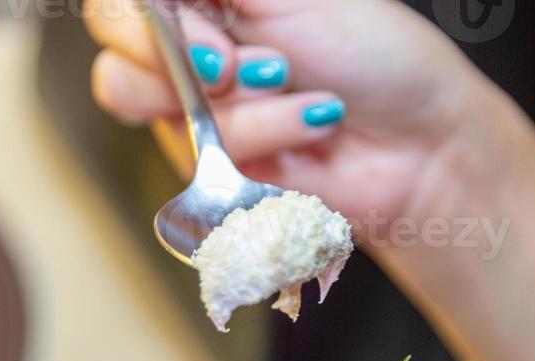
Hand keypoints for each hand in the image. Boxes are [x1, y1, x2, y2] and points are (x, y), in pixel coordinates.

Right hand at [86, 0, 504, 225]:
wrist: (419, 143)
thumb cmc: (374, 53)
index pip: (121, 3)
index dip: (142, 17)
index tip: (209, 32)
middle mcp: (189, 50)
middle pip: (115, 55)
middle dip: (179, 59)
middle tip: (240, 65)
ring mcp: (195, 113)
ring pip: (148, 108)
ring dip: (236, 102)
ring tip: (298, 94)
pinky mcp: (210, 170)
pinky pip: (193, 155)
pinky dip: (256, 137)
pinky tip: (307, 129)